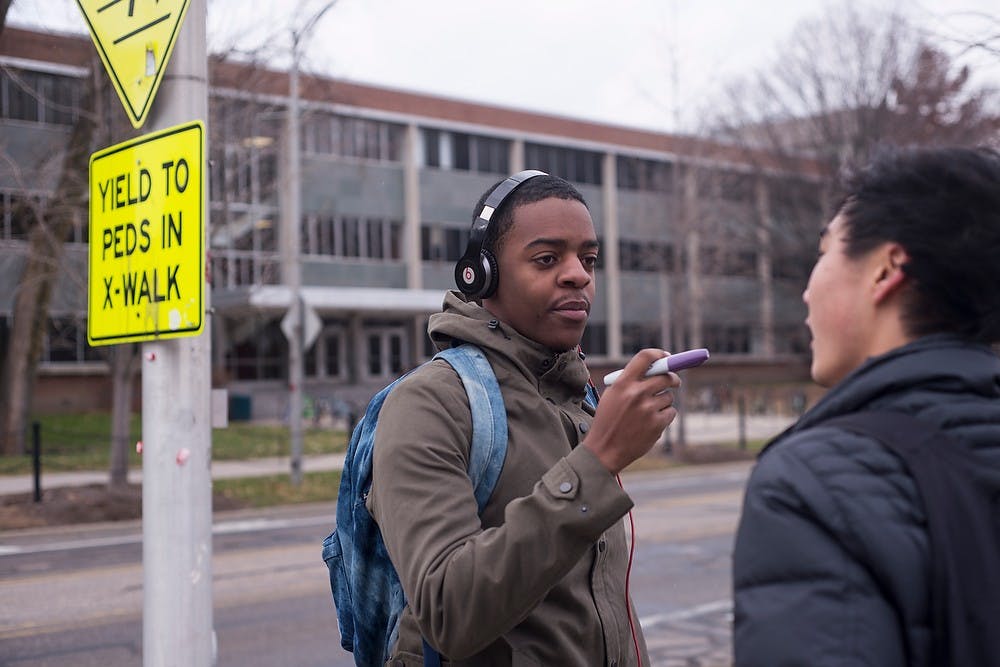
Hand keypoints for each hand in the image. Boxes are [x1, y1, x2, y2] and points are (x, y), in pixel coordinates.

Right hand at [584, 349, 679, 473]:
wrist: (604, 450)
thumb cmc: (608, 421)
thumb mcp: (612, 396)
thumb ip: (630, 381)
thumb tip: (655, 369)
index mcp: (623, 383)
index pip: (646, 357)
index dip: (659, 354)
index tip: (666, 357)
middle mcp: (636, 393)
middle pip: (665, 376)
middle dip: (673, 378)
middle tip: (674, 381)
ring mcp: (648, 409)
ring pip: (668, 396)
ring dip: (663, 401)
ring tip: (649, 412)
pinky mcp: (657, 424)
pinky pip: (671, 412)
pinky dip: (665, 416)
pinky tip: (651, 423)